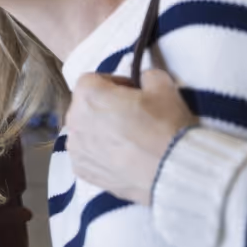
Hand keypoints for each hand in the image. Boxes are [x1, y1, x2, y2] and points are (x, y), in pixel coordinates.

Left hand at [66, 70, 197, 203]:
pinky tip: (122, 157)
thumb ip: (147, 75)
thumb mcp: (164, 87)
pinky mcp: (81, 169)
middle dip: (105, 107)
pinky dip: (100, 153)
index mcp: (88, 94)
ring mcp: (75, 147)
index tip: (132, 93)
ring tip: (129, 139)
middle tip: (133, 116)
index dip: (114, 83)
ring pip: (85, 130)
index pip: (93, 80)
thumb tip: (143, 79)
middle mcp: (74, 119)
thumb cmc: (165, 126)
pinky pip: (86, 154)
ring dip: (101, 130)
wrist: (172, 170)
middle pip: (86, 105)